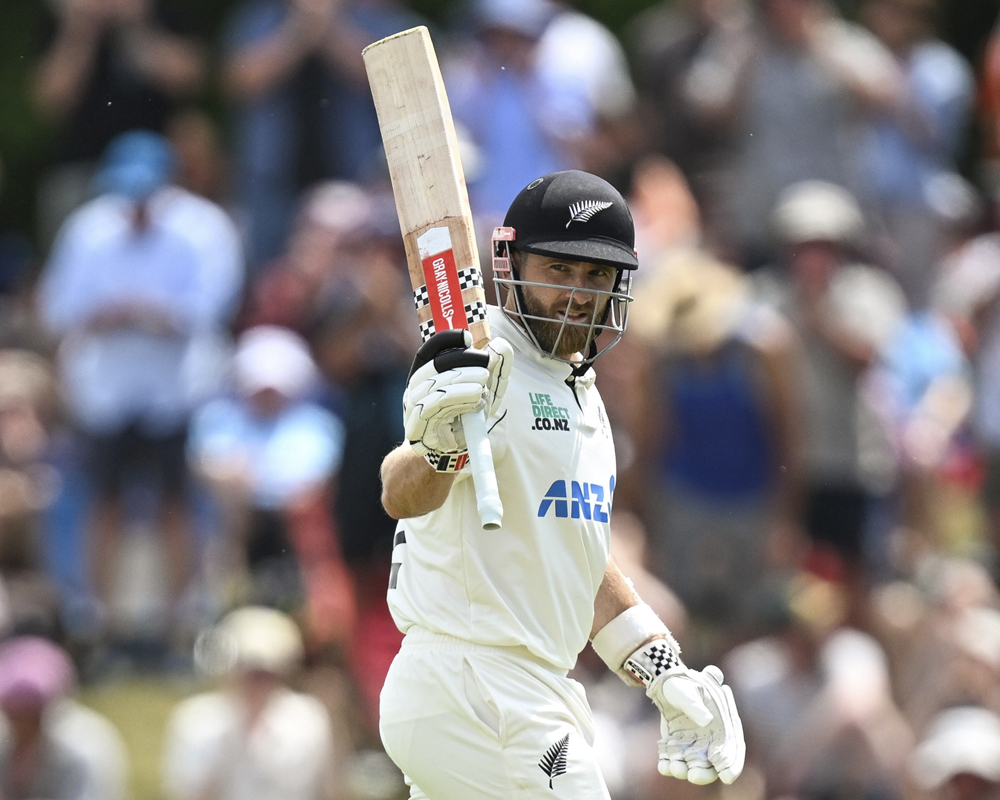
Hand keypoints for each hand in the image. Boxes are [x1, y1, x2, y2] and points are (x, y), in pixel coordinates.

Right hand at [403, 330, 511, 462]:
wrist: (448, 454)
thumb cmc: (465, 417)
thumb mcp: (484, 390)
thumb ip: (494, 369)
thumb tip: (502, 345)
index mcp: (427, 375)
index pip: (430, 350)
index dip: (446, 339)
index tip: (467, 336)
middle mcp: (416, 387)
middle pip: (435, 365)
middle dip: (462, 360)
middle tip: (486, 364)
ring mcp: (414, 406)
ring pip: (436, 385)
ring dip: (463, 382)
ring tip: (483, 385)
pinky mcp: (418, 424)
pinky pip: (437, 406)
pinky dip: (458, 399)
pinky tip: (475, 400)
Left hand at [624, 640, 745, 784]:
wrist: (664, 686)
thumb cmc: (682, 686)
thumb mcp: (687, 691)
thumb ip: (696, 704)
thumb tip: (706, 720)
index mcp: (722, 726)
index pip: (733, 749)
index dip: (732, 765)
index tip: (726, 776)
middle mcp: (710, 741)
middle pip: (712, 765)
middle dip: (704, 774)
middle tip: (694, 776)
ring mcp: (693, 747)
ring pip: (692, 766)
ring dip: (684, 771)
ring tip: (674, 766)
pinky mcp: (676, 749)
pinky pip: (673, 762)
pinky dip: (668, 766)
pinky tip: (663, 765)